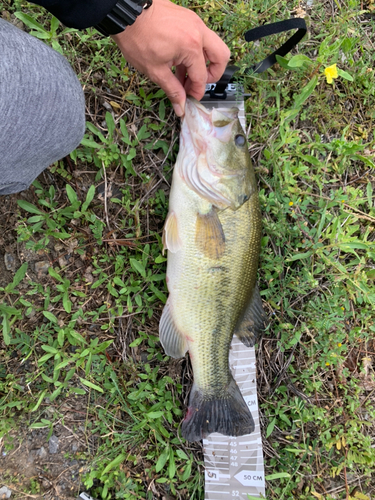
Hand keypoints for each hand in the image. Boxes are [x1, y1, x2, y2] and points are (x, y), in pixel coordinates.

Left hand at [111, 0, 229, 115]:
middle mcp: (198, 32)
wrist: (126, 13)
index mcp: (191, 47)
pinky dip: (195, 52)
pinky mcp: (188, 18)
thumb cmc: (137, 38)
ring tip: (184, 76)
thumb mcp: (155, 71)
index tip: (190, 99)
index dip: (196, 92)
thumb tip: (181, 107)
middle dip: (213, 74)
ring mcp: (194, 22)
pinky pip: (201, 37)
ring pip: (213, 45)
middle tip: (198, 84)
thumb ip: (172, 90)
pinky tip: (179, 63)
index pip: (202, 77)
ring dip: (203, 63)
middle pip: (221, 57)